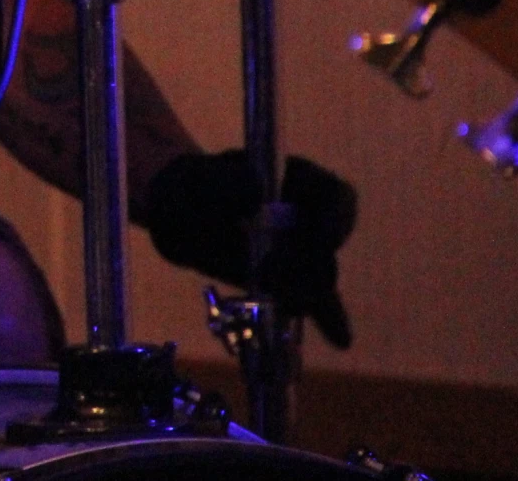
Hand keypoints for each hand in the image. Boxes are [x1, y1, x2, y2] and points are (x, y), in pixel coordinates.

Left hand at [146, 149, 357, 347]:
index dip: (336, 217)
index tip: (323, 239)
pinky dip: (326, 318)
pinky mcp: (289, 281)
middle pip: (327, 244)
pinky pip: (314, 300)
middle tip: (269, 274)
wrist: (178, 215)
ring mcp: (301, 252)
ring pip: (318, 276)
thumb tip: (256, 189)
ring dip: (299, 289)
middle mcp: (308, 217)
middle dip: (306, 263)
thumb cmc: (193, 186)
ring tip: (269, 293)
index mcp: (296, 180)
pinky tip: (340, 337)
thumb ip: (224, 182)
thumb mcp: (200, 179)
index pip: (334, 195)